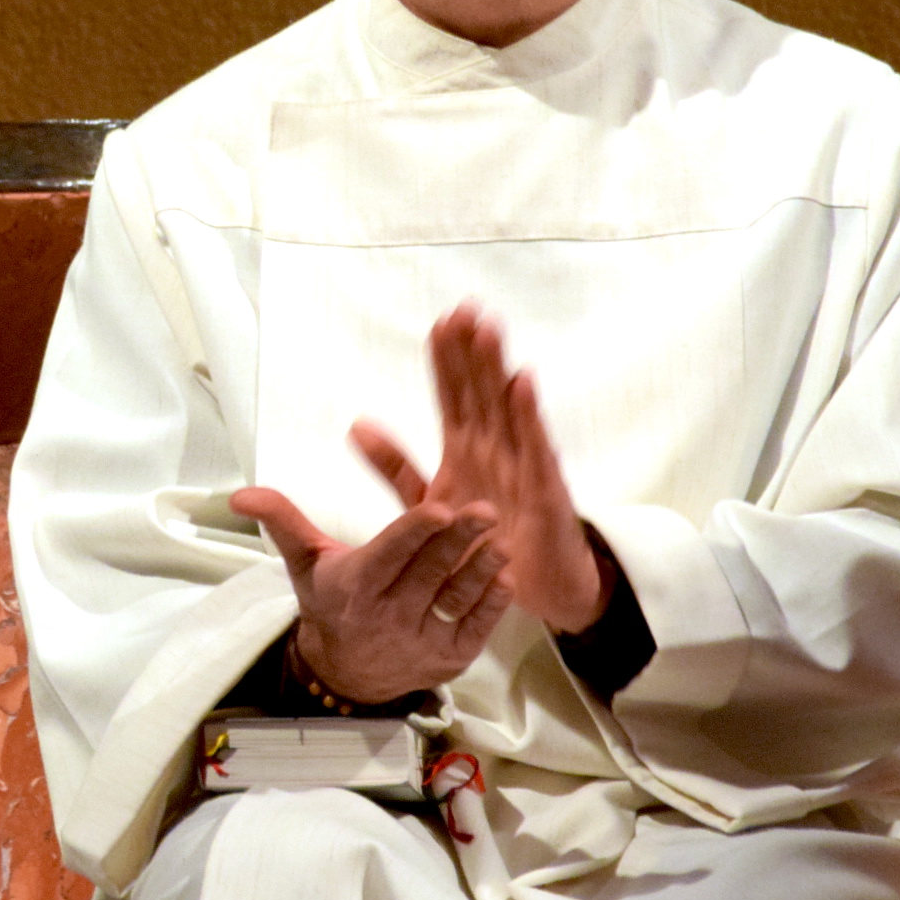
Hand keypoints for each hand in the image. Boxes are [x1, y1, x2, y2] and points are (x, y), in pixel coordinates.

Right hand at [229, 464, 513, 704]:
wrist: (346, 673)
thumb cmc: (330, 602)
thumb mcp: (304, 562)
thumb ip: (281, 520)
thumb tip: (239, 494)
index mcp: (356, 587)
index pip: (389, 556)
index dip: (414, 533)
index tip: (439, 508)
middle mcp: (388, 615)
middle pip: (428, 572)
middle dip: (458, 540)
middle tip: (485, 509)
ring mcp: (422, 640)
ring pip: (456, 599)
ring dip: (481, 570)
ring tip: (501, 541)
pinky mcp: (449, 658)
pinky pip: (475, 628)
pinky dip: (491, 604)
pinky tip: (505, 576)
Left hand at [349, 306, 609, 633]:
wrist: (530, 591)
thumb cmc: (484, 543)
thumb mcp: (427, 501)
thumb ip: (394, 465)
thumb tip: (355, 425)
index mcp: (466, 450)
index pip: (454, 396)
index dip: (447, 361)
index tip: (439, 323)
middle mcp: (495, 450)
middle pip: (480, 392)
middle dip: (472, 351)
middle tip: (464, 309)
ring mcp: (522, 467)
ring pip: (506, 410)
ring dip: (497, 370)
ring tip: (487, 330)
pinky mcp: (543, 493)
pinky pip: (534, 450)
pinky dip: (528, 417)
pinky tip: (522, 383)